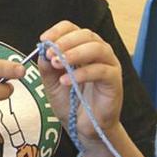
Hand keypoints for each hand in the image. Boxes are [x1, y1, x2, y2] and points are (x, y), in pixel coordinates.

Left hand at [38, 21, 122, 147]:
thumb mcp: (51, 82)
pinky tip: (66, 81)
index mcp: (82, 47)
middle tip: (50, 54)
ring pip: (96, 48)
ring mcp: (109, 65)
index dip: (58, 31)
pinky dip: (82, 74)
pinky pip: (101, 70)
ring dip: (75, 53)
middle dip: (65, 42)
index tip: (43, 40)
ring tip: (58, 63)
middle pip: (86, 35)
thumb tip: (42, 51)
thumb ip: (47, 67)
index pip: (72, 28)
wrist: (83, 127)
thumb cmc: (70, 102)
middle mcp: (98, 51)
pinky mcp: (114, 81)